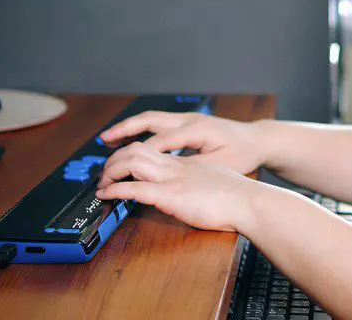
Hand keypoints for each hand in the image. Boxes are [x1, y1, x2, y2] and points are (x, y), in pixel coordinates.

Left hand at [95, 142, 256, 231]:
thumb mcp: (214, 181)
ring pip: (132, 161)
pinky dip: (115, 190)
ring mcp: (173, 179)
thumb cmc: (238, 197)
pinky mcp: (171, 196)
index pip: (151, 149)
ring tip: (101, 183)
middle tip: (104, 173)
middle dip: (114, 159)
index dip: (130, 153)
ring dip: (111, 171)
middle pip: (137, 149)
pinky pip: (135, 188)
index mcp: (186, 163)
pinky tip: (106, 195)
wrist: (250, 202)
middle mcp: (176, 166)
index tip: (119, 162)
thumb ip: (199, 181)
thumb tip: (190, 190)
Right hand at [99, 111, 270, 175]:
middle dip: (124, 130)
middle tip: (103, 140)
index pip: (159, 142)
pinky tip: (132, 140)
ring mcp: (188, 119)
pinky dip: (141, 129)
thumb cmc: (244, 153)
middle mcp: (188, 120)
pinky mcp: (188, 122)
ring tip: (109, 138)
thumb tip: (170, 174)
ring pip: (151, 119)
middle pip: (149, 121)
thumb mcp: (223, 164)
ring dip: (130, 127)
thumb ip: (196, 168)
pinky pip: (159, 122)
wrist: (258, 139)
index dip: (137, 156)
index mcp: (196, 130)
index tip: (120, 168)